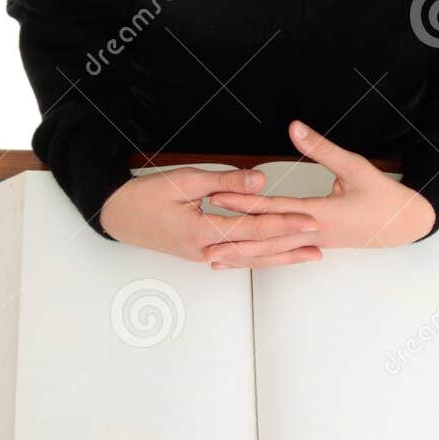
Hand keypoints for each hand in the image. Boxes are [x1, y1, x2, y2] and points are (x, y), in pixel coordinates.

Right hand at [99, 165, 322, 266]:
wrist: (118, 214)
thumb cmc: (146, 196)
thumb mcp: (185, 180)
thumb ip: (225, 182)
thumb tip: (260, 181)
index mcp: (202, 232)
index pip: (254, 229)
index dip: (285, 224)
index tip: (311, 220)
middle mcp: (206, 250)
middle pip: (258, 250)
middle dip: (291, 246)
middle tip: (321, 241)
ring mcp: (203, 255)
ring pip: (250, 258)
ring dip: (281, 257)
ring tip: (309, 255)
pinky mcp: (201, 253)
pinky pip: (238, 257)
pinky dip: (261, 256)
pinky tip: (275, 257)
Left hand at [202, 120, 435, 263]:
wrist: (404, 225)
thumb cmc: (382, 196)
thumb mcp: (355, 166)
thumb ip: (321, 148)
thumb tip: (294, 128)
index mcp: (321, 214)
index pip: (274, 208)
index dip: (244, 203)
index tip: (218, 198)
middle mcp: (313, 234)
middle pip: (267, 237)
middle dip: (234, 236)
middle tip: (204, 236)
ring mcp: (314, 244)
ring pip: (273, 252)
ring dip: (243, 255)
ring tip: (214, 259)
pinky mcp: (316, 246)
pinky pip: (283, 254)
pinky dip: (262, 257)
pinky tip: (245, 259)